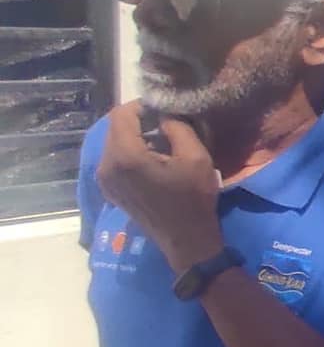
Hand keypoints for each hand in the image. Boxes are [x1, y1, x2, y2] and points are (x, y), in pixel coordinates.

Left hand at [95, 102, 221, 271]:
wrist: (185, 239)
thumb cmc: (194, 198)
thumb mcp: (196, 157)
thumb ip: (177, 127)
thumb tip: (164, 114)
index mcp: (125, 156)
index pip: (121, 114)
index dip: (142, 106)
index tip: (164, 111)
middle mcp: (106, 165)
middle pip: (115, 128)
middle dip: (138, 122)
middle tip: (166, 127)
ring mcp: (104, 179)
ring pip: (114, 143)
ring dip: (135, 138)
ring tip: (161, 145)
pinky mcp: (109, 189)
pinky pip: (115, 159)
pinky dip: (131, 153)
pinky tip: (152, 162)